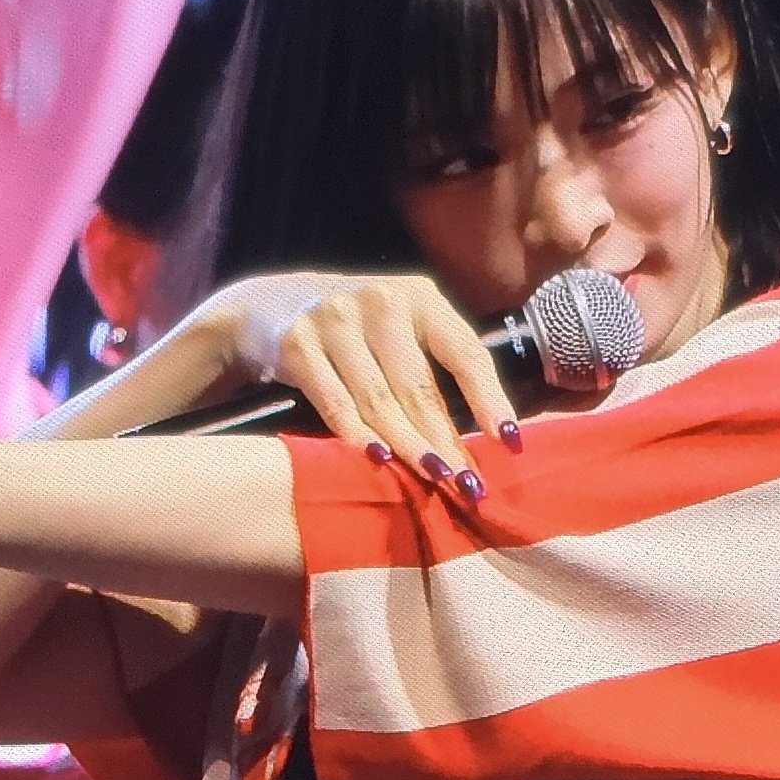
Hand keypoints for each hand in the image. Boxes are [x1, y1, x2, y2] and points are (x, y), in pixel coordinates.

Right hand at [198, 271, 523, 495]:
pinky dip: (357, 435)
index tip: (509, 441)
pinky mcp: (297, 343)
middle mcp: (380, 301)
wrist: (270, 305)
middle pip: (419, 384)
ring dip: (409, 445)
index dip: (490, 399)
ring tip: (433, 480)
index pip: (465, 352)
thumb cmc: (359, 329)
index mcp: (420, 296)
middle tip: (467, 484)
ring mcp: (335, 319)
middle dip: (446, 439)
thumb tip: (488, 434)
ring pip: (378, 398)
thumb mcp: (402, 326)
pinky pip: (334, 401)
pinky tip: (380, 461)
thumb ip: (437, 364)